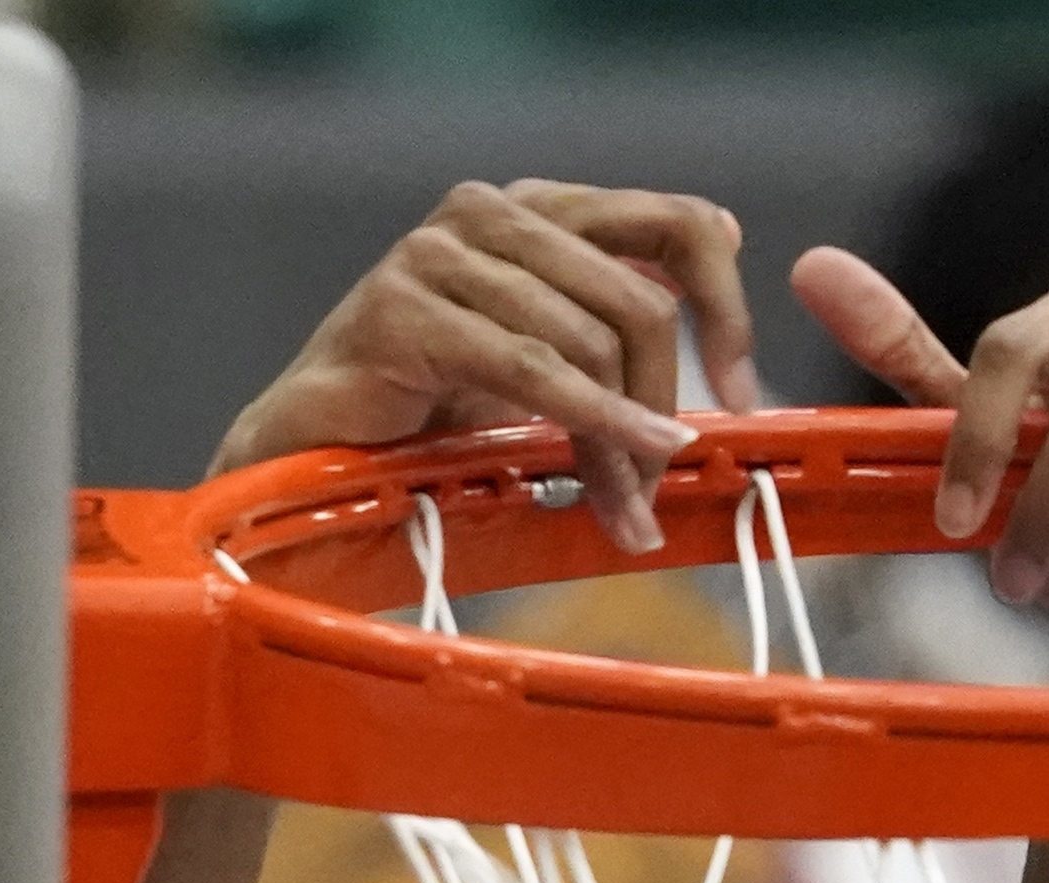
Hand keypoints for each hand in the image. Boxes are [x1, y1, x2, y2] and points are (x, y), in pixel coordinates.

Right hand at [215, 179, 768, 556]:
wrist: (305, 453)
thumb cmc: (423, 412)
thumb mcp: (542, 359)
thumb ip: (613, 310)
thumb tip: (725, 266)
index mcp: (537, 209)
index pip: (674, 225)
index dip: (725, 307)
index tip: (743, 389)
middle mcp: (491, 210)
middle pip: (637, 303)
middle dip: (660, 405)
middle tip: (659, 484)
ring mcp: (439, 251)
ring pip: (588, 343)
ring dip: (618, 440)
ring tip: (623, 507)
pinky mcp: (402, 306)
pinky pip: (531, 370)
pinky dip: (588, 426)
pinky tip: (617, 473)